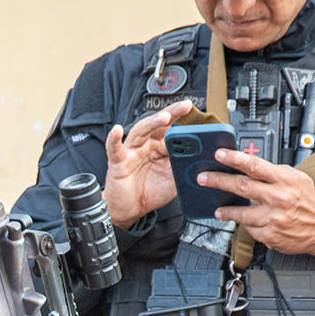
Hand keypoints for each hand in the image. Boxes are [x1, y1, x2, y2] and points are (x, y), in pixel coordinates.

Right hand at [102, 99, 196, 228]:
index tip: (198, 115)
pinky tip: (117, 130)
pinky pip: (115, 148)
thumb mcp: (173, 180)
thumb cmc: (149, 193)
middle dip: (172, 114)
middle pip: (158, 125)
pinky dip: (114, 139)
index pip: (172, 131)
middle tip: (186, 106)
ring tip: (164, 117)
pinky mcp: (118, 162)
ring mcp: (131, 152)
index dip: (183, 123)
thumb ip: (183, 167)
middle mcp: (146, 146)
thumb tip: (200, 157)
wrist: (130, 209)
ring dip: (152, 123)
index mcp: (160, 149)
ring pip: (141, 131)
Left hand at [204, 148, 314, 258]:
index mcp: (284, 180)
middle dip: (218, 181)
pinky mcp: (270, 235)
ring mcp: (273, 218)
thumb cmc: (308, 201)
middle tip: (203, 179)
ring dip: (227, 211)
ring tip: (218, 210)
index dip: (234, 159)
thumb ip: (273, 174)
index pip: (255, 166)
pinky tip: (248, 223)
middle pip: (241, 187)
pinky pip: (250, 229)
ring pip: (241, 213)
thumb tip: (249, 168)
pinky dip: (247, 225)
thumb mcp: (296, 179)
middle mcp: (278, 198)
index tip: (219, 154)